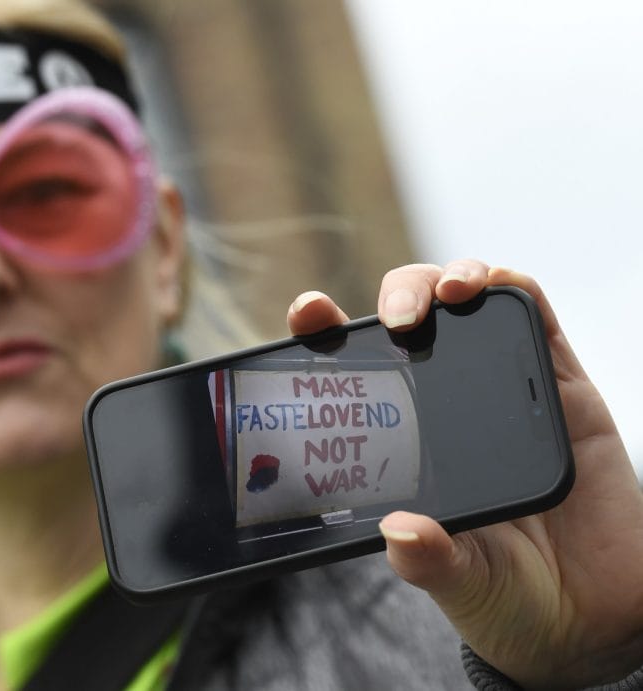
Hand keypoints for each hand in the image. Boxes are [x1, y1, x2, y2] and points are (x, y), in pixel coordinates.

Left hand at [286, 261, 642, 688]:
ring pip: (466, 305)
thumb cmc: (507, 595)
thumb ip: (428, 561)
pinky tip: (492, 291)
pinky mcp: (558, 386)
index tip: (307, 313)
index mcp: (403, 442)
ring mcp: (500, 388)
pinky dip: (510, 290)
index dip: (325, 333)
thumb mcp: (458, 582)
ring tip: (447, 294)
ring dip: (450, 278)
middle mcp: (445, 405)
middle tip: (394, 321)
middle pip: (409, 320)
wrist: (593, 616)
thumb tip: (399, 533)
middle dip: (397, 295)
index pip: (353, 372)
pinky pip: (534, 318)